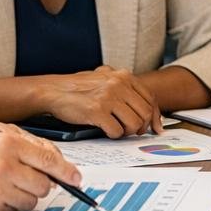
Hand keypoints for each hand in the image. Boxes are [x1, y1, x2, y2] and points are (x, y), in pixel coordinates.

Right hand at [0, 121, 80, 210]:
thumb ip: (26, 144)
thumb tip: (55, 161)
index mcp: (9, 144)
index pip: (48, 159)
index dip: (66, 171)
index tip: (76, 179)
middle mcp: (5, 166)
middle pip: (44, 184)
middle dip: (42, 185)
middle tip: (28, 181)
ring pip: (31, 201)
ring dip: (25, 197)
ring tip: (7, 187)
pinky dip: (9, 206)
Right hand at [42, 67, 163, 137]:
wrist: (54, 90)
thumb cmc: (79, 88)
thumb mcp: (105, 78)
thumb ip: (125, 87)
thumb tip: (148, 108)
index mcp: (124, 76)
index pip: (151, 98)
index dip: (155, 116)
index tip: (155, 128)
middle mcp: (119, 84)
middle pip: (146, 113)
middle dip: (142, 126)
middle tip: (134, 132)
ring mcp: (109, 97)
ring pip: (134, 124)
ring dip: (128, 132)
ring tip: (118, 130)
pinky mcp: (97, 111)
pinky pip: (117, 131)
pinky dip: (114, 135)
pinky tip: (106, 130)